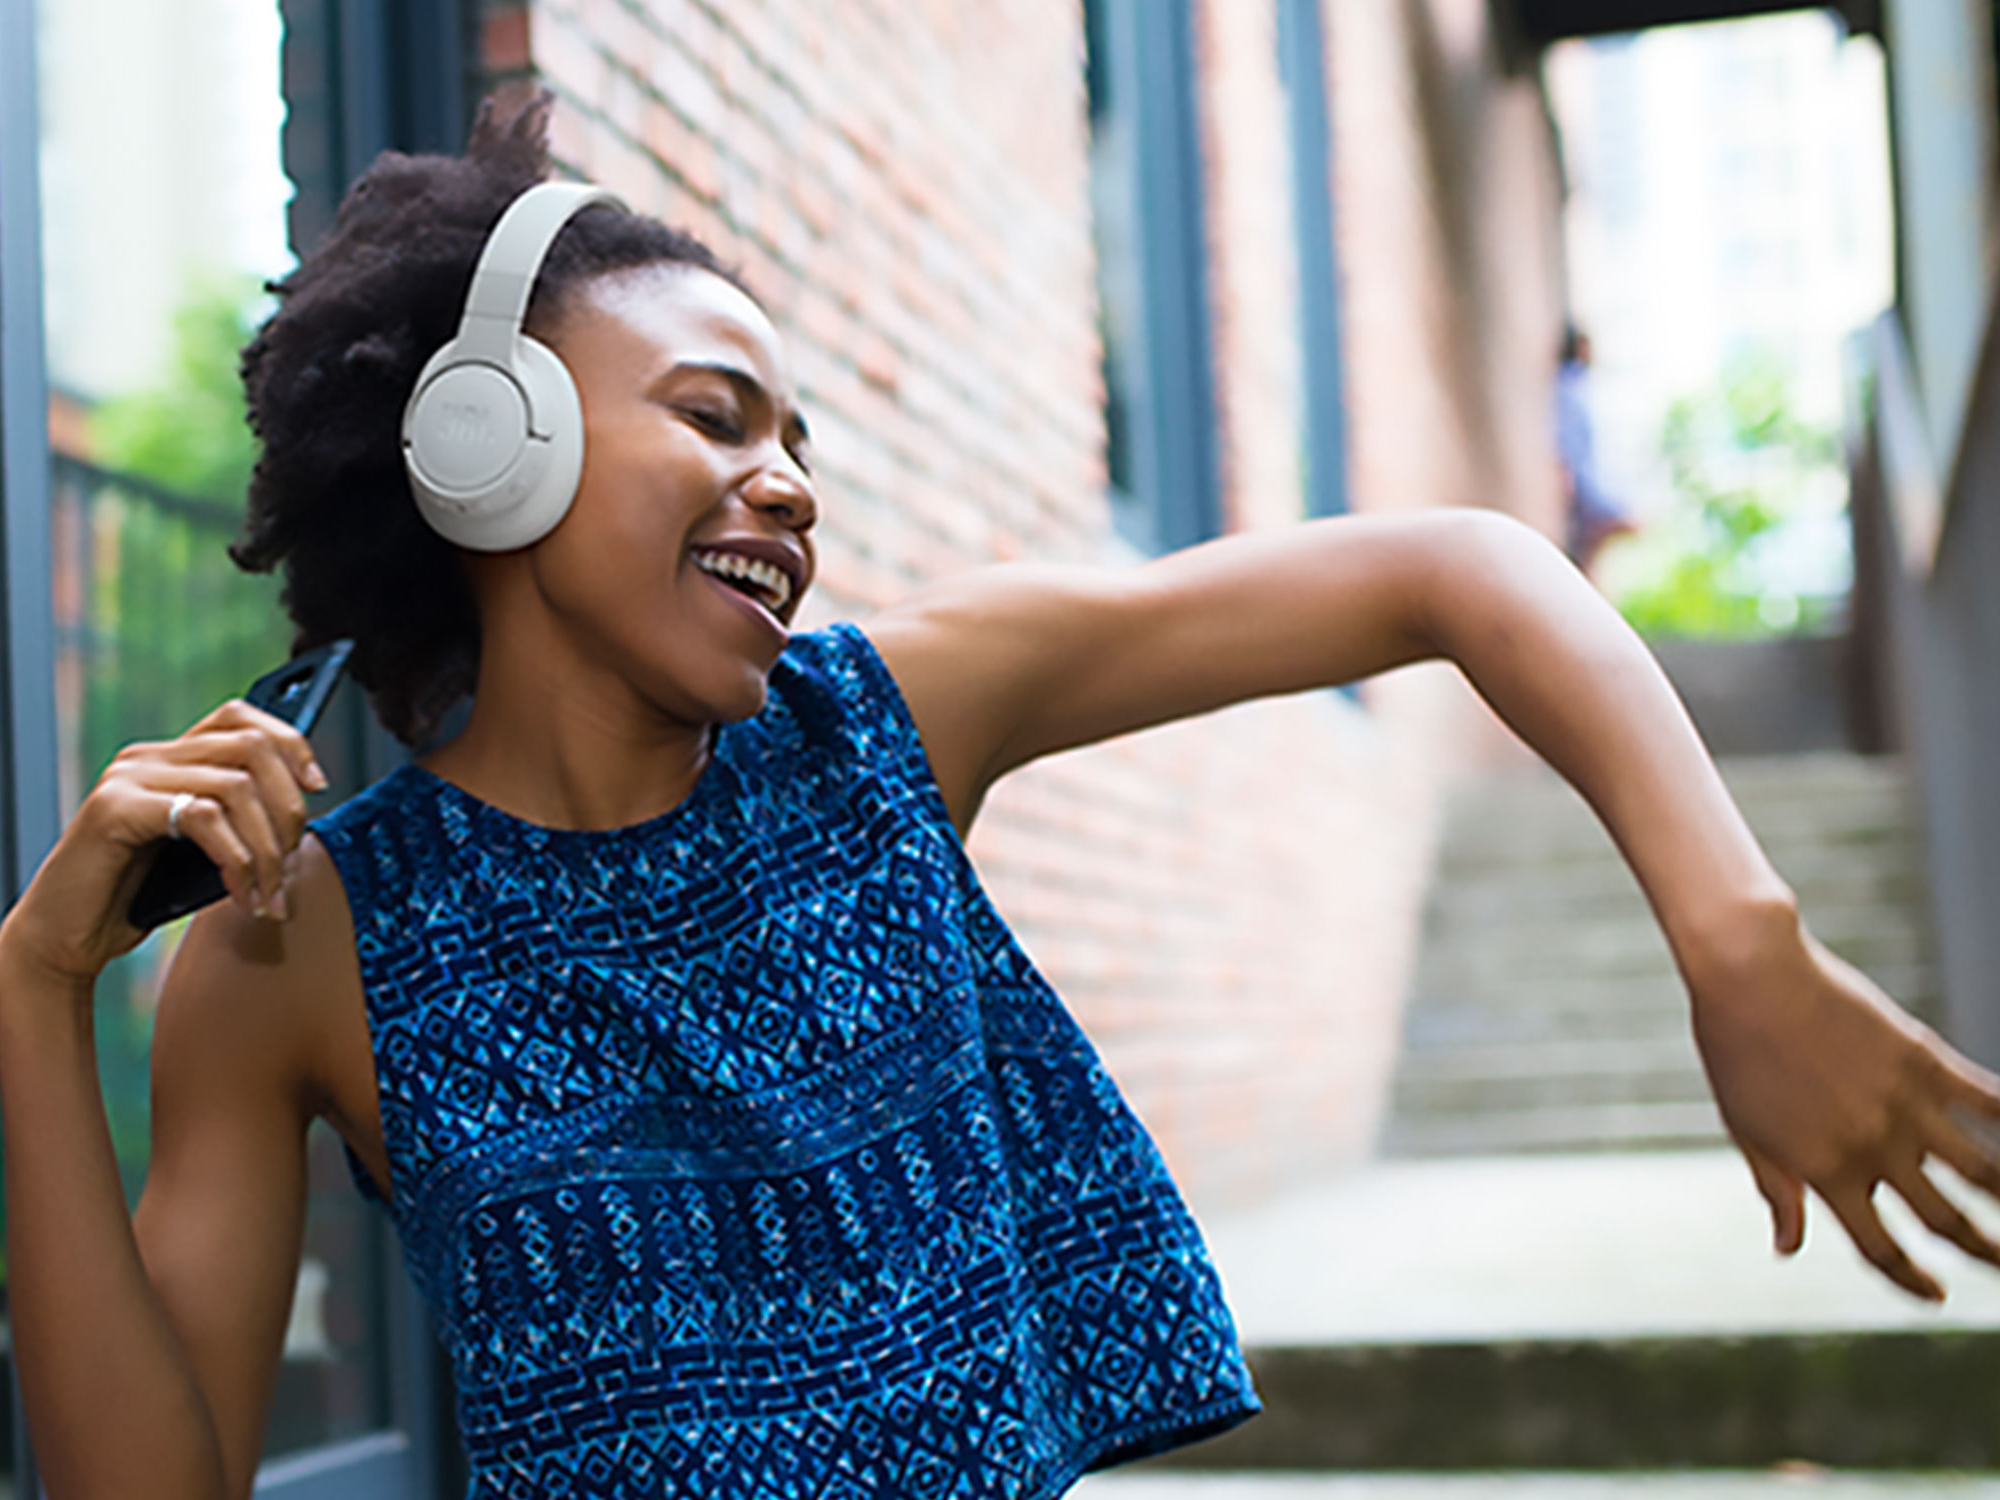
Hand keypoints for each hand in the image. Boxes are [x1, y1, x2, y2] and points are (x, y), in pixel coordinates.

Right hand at [0, 700, 326, 988]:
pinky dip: (237, 859)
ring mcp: (128, 778)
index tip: (318, 786)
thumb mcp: (203, 850)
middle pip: (251, 747)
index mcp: (170, 758)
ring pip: (237, 786)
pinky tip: (240, 894)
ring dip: (268, 849)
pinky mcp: (114, 810)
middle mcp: (148, 757)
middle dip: (289, 808)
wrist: (68, 938)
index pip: (240, 716)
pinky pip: (203, 817)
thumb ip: (238, 820)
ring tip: (269, 896)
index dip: (291, 742)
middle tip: (291, 865)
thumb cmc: (140, 897)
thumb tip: (301, 807)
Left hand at [1691, 922, 1999, 1300]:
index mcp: (1827, 1173)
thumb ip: (1778, 1191)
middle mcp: (1875, 1148)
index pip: (1879, 1249)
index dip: (1911, 1281)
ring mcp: (1906, 1105)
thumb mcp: (1747, 1130)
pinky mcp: (1925, 1060)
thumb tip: (1788, 1248)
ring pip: (1984, 1171)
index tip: (1936, 1296)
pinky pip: (1988, 1100)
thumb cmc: (1736, 1054)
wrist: (1751, 978)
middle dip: (1981, 1252)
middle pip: (1943, 1221)